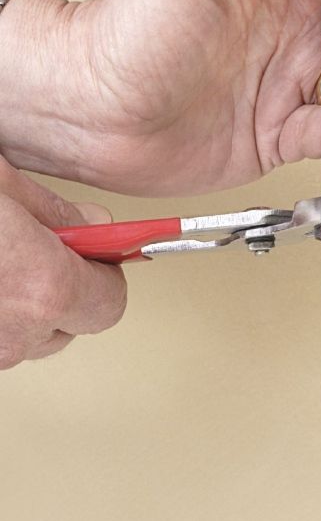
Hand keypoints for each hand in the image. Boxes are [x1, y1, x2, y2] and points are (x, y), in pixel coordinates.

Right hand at [0, 157, 125, 368]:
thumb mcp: (2, 185)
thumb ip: (56, 212)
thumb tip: (95, 225)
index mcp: (43, 288)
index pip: (110, 302)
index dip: (104, 272)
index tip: (98, 253)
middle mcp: (14, 334)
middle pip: (68, 324)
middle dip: (61, 287)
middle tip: (39, 250)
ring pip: (24, 335)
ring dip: (21, 304)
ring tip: (5, 259)